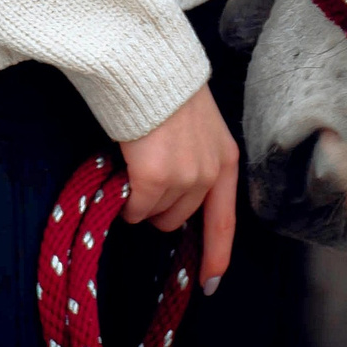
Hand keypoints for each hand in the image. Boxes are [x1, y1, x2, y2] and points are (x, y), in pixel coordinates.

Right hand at [120, 84, 239, 286]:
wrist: (147, 64)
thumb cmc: (165, 87)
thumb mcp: (197, 125)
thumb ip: (196, 158)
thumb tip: (174, 195)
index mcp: (224, 158)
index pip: (224, 218)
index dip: (217, 253)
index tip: (210, 282)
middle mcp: (210, 172)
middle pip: (179, 218)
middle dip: (159, 205)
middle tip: (145, 172)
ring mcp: (184, 177)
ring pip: (155, 215)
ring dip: (140, 200)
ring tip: (135, 162)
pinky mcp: (155, 178)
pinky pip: (134, 209)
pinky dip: (124, 199)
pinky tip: (122, 172)